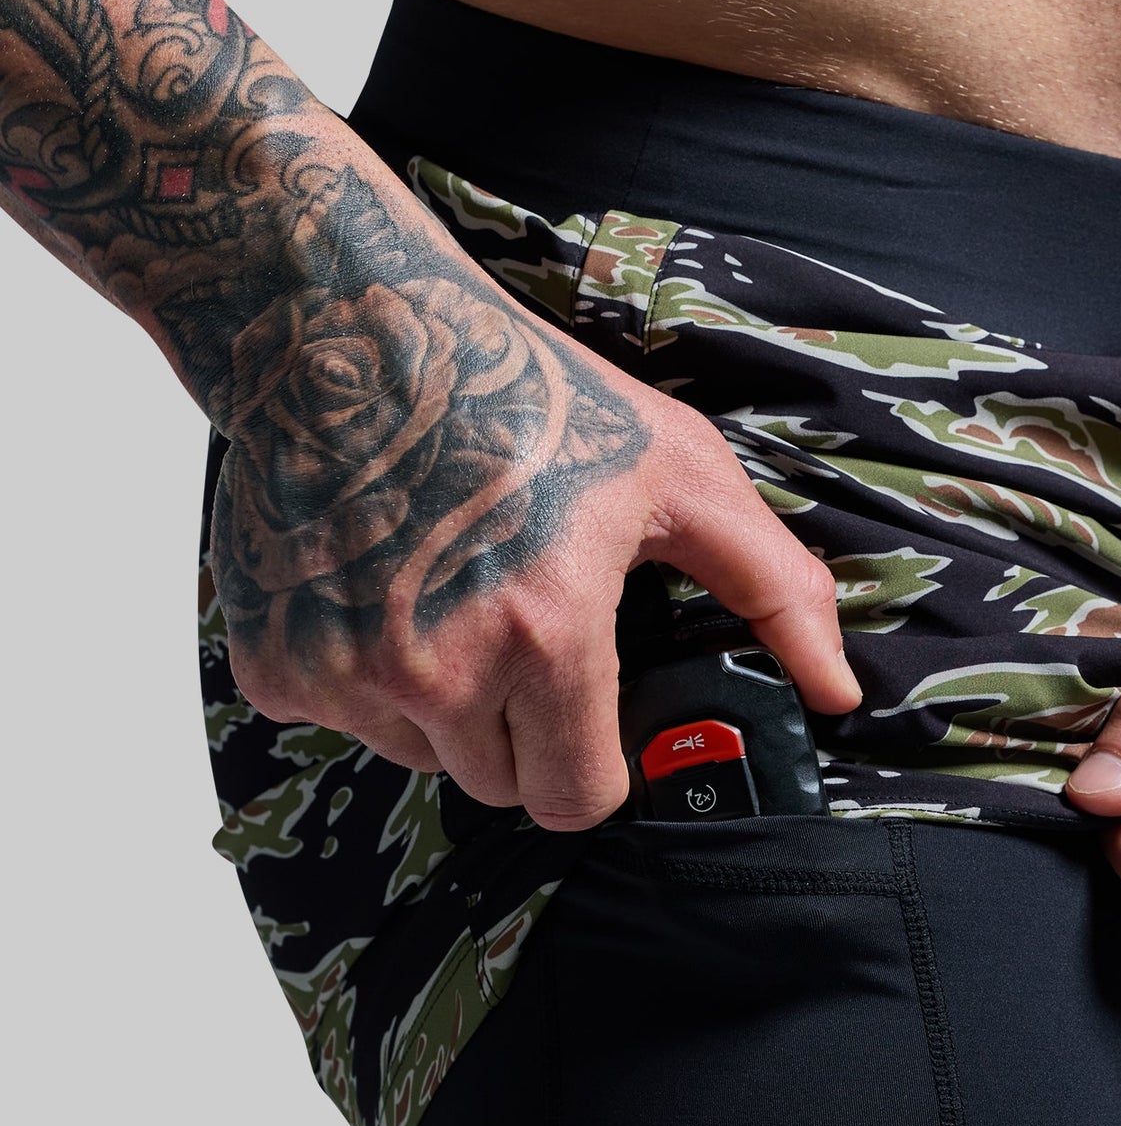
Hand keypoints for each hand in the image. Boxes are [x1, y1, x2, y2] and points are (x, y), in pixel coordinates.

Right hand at [205, 171, 856, 831]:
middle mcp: (437, 671)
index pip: (577, 803)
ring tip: (452, 591)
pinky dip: (367, 676)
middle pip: (500, 785)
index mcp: (547, 637)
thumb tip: (839, 694)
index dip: (596, 768)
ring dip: (445, 707)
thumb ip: (773, 591)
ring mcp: (346, 672)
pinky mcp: (276, 663)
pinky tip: (384, 586)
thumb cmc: (521, 388)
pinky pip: (345, 720)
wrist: (342, 321)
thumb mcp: (681, 475)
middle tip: (522, 626)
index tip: (592, 721)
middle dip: (523, 731)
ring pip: (423, 757)